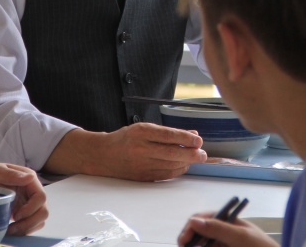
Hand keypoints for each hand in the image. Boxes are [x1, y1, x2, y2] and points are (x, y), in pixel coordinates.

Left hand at [0, 164, 46, 234]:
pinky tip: (11, 230)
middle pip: (43, 211)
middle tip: (13, 227)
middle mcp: (31, 191)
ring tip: (11, 230)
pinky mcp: (21, 213)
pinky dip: (24, 230)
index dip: (31, 209)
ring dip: (27, 228)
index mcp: (29, 179)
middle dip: (30, 222)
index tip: (16, 216)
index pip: (41, 197)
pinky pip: (31, 225)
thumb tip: (30, 177)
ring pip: (39, 220)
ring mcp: (27, 203)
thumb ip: (12, 175)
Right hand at [54, 122, 206, 180]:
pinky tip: (183, 166)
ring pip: (170, 166)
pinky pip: (165, 175)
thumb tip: (191, 134)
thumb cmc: (126, 139)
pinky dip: (177, 170)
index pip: (168, 136)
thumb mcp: (145, 128)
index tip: (198, 140)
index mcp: (141, 132)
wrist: (103, 155)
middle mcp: (141, 148)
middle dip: (191, 154)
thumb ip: (168, 132)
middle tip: (203, 154)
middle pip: (171, 153)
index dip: (186, 139)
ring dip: (186, 163)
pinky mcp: (143, 177)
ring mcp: (141, 164)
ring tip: (196, 158)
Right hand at [177, 213, 276, 246]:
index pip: (202, 218)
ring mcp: (221, 243)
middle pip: (198, 232)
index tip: (183, 241)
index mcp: (226, 221)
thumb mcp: (240, 237)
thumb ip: (218, 228)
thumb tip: (193, 220)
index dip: (190, 227)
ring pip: (201, 244)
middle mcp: (221, 231)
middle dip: (189, 239)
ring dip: (195, 245)